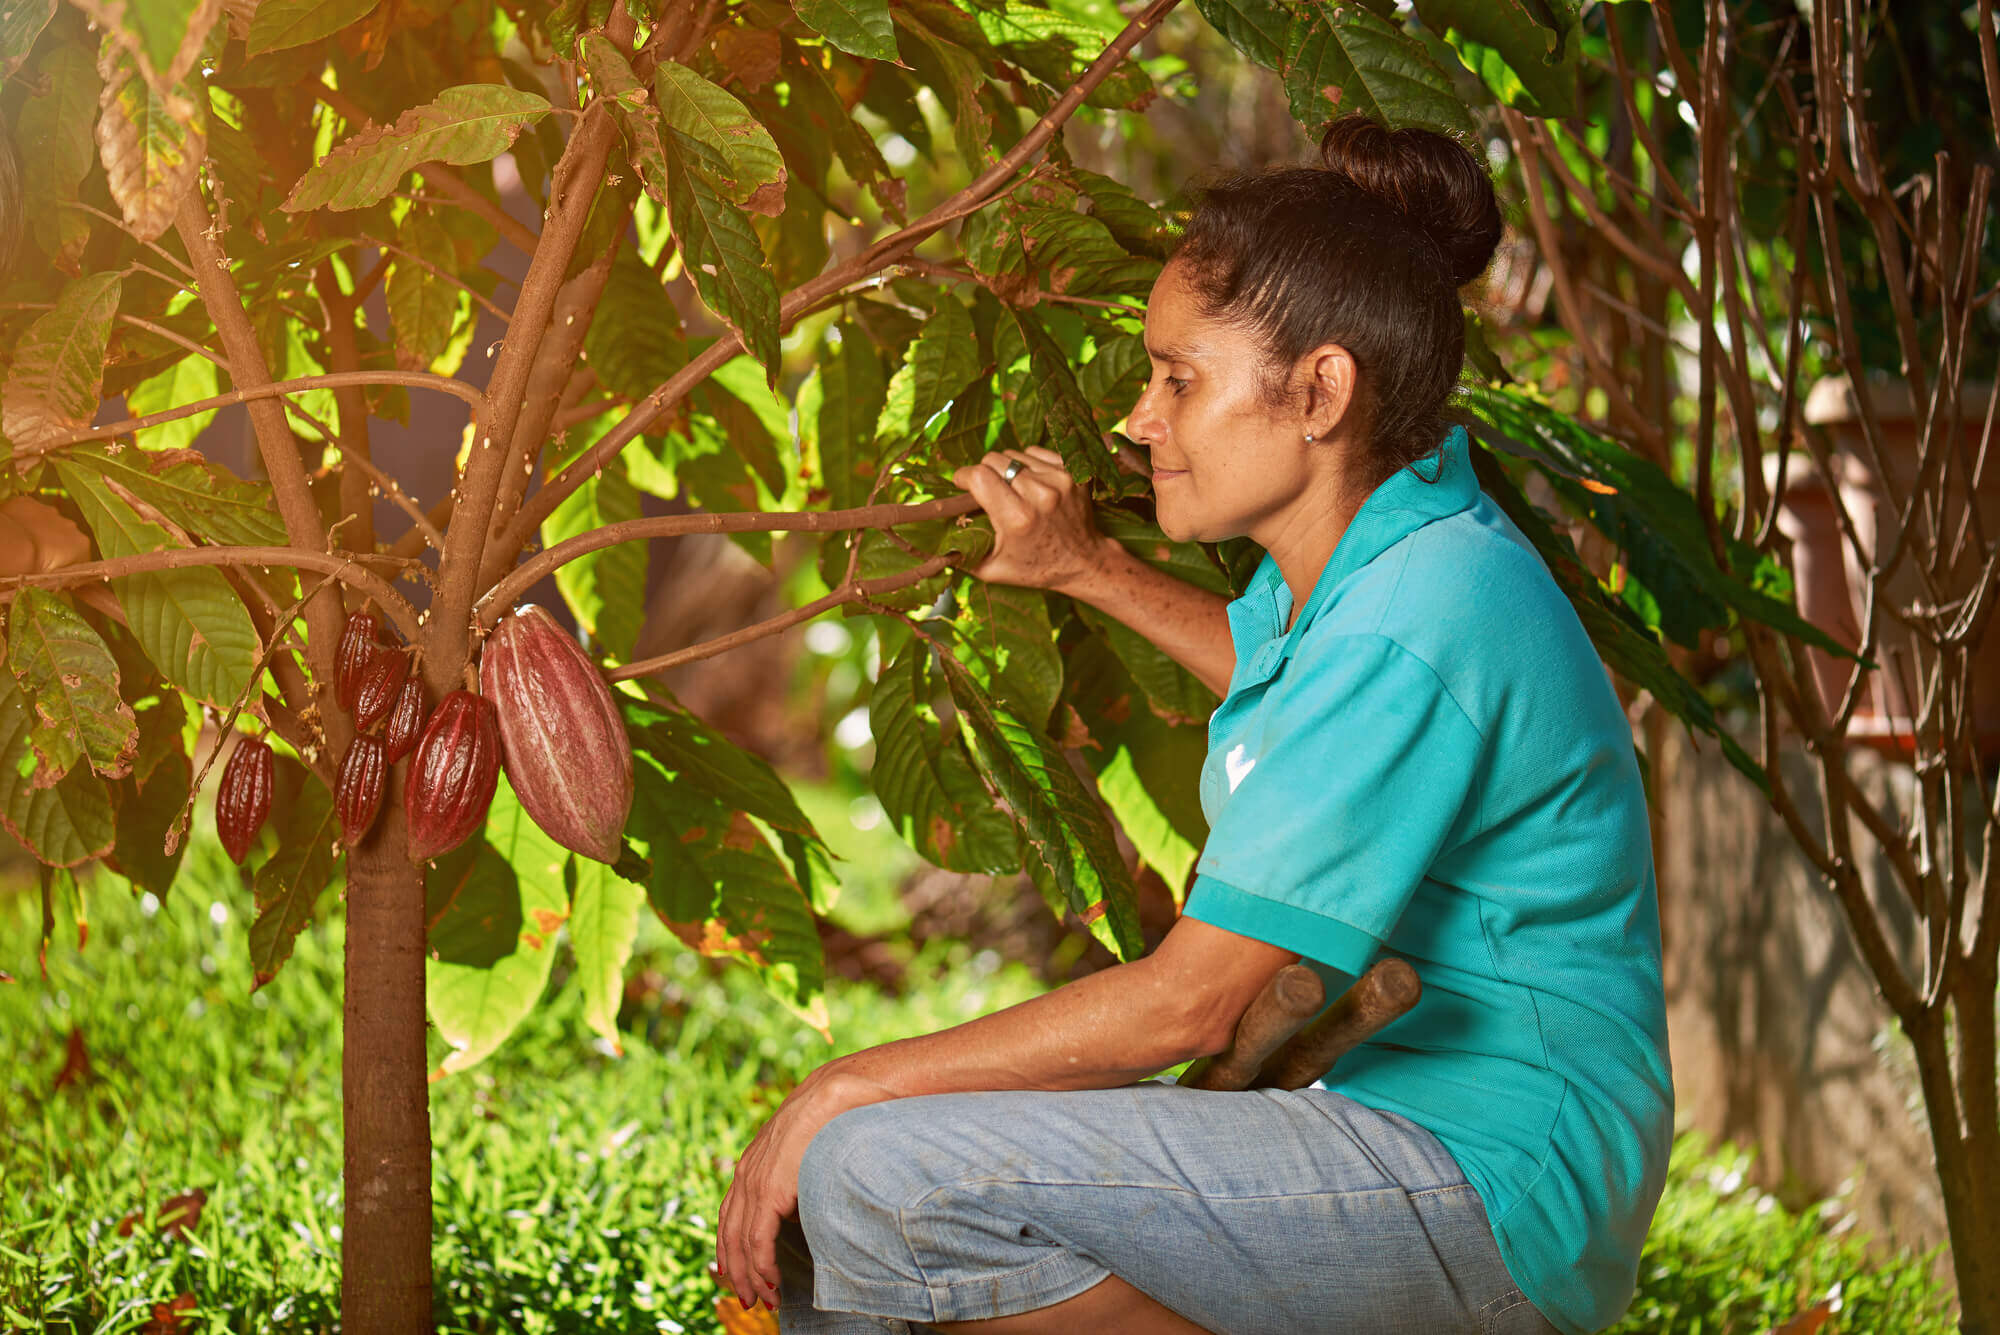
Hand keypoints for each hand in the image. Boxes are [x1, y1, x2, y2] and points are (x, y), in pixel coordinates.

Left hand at [715, 1066, 861, 1312]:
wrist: (840, 1089)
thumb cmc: (834, 1115)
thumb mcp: (808, 1149)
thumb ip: (799, 1172)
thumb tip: (805, 1200)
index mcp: (752, 1163)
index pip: (730, 1213)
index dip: (733, 1246)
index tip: (743, 1272)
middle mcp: (745, 1173)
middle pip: (728, 1232)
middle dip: (736, 1270)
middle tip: (750, 1298)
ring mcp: (754, 1181)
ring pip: (739, 1242)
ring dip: (748, 1275)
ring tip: (761, 1299)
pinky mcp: (769, 1190)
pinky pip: (757, 1239)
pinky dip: (761, 1266)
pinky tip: (771, 1283)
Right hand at [951, 447, 1113, 593]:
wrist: (1084, 561)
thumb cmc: (1035, 568)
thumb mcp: (991, 569)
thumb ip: (959, 553)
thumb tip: (928, 541)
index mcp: (1018, 519)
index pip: (978, 475)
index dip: (964, 477)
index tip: (962, 484)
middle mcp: (1040, 494)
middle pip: (994, 460)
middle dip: (984, 472)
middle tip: (989, 492)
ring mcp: (1060, 480)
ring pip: (1015, 454)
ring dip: (1008, 469)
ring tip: (1014, 491)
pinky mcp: (1073, 471)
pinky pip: (1036, 452)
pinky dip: (1029, 464)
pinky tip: (1033, 484)